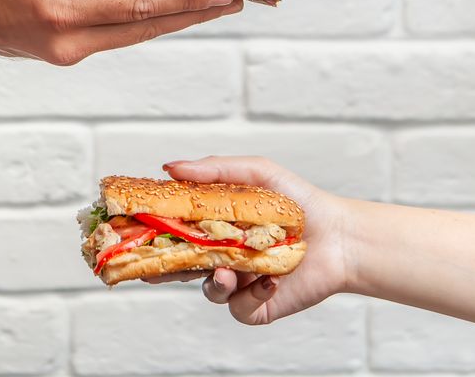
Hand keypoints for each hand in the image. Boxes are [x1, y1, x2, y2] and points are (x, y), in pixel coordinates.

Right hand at [0, 0, 241, 63]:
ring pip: (140, 33)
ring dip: (182, 15)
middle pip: (149, 25)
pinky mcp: (72, 51)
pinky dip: (153, 16)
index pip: (138, 3)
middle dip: (198, 9)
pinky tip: (177, 2)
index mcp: (61, 8)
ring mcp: (73, 52)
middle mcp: (72, 40)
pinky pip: (123, 33)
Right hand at [156, 156, 347, 324]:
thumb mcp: (256, 173)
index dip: (154, 231)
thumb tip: (171, 167)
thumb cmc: (298, 200)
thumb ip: (214, 169)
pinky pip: (241, 308)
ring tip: (229, 272)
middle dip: (163, 269)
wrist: (339, 235)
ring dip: (215, 281)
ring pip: (210, 289)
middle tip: (150, 268)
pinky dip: (252, 294)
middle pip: (182, 267)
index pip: (177, 230)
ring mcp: (240, 282)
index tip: (134, 228)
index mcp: (217, 226)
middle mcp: (224, 255)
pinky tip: (270, 279)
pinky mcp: (258, 305)